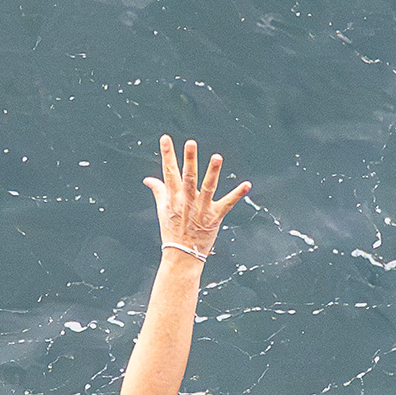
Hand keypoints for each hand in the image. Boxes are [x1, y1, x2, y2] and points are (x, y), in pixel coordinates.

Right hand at [143, 136, 249, 259]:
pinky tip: (247, 185)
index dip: (167, 155)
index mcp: (174, 198)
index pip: (169, 173)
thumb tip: (148, 179)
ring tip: (217, 157)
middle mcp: (187, 202)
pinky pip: (227, 204)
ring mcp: (201, 209)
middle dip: (189, 161)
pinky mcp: (214, 217)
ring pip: (207, 188)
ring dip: (212, 173)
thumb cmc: (172, 232)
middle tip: (190, 143)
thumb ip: (158, 191)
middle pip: (188, 178)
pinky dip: (237, 195)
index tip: (165, 139)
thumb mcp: (163, 210)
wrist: (182, 256)